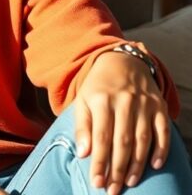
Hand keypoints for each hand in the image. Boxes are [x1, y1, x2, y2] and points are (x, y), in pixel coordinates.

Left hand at [73, 51, 169, 194]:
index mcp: (101, 100)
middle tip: (112, 189)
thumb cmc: (98, 88)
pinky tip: (154, 166)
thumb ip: (82, 126)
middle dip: (116, 169)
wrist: (122, 63)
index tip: (96, 182)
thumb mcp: (83, 101)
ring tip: (129, 182)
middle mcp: (124, 102)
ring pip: (142, 140)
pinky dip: (161, 149)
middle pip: (122, 142)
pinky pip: (163, 131)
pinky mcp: (159, 107)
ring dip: (137, 164)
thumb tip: (83, 153)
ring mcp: (144, 104)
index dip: (99, 162)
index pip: (101, 137)